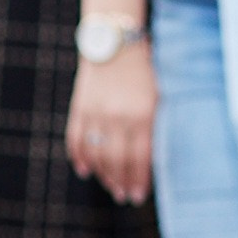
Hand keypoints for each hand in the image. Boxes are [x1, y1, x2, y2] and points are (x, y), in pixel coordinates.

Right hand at [66, 47, 157, 204]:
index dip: (140, 179)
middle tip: (126, 197)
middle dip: (121, 182)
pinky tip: (85, 169)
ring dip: (103, 174)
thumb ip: (157, 123)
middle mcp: (118, 116)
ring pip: (95, 154)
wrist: (116, 40)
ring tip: (112, 186)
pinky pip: (76, 139)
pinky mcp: (80, 107)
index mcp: (142, 114)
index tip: (140, 196)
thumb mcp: (161, 94)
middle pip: (116, 160)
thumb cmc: (148, 67)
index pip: (140, 157)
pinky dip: (79, 157)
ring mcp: (96, 113)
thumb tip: (157, 156)